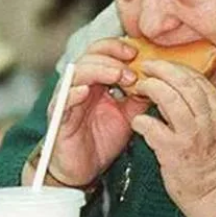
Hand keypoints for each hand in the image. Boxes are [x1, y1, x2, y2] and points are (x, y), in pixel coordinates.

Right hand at [41, 38, 149, 186]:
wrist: (84, 169)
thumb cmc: (102, 140)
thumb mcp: (128, 115)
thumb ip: (138, 97)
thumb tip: (157, 80)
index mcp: (95, 82)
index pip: (100, 52)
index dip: (116, 47)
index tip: (136, 52)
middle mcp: (79, 86)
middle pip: (88, 57)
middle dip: (111, 58)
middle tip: (132, 70)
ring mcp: (67, 101)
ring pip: (76, 74)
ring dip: (98, 71)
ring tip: (118, 77)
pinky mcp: (59, 119)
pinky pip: (62, 101)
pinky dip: (72, 94)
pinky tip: (85, 91)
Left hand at [130, 60, 215, 216]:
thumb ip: (203, 115)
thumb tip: (179, 97)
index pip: (201, 82)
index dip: (180, 69)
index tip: (165, 65)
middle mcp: (208, 124)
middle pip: (186, 84)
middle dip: (163, 70)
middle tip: (147, 67)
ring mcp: (191, 137)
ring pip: (170, 99)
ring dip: (151, 89)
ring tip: (140, 88)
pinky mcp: (174, 153)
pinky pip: (152, 128)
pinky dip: (141, 121)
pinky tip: (136, 123)